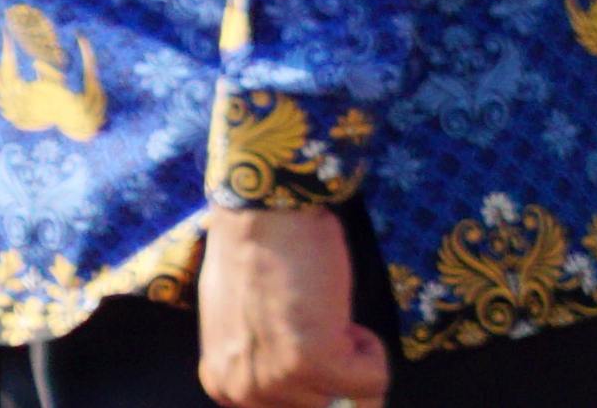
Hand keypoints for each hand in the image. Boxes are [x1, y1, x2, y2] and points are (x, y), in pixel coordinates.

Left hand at [192, 203, 386, 406]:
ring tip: (316, 307)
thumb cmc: (257, 254)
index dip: (309, 372)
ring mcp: (276, 380)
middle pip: (324, 406)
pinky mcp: (311, 362)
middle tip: (306, 314)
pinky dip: (370, 347)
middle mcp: (243, 391)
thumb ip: (264, 365)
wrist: (262, 210)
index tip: (294, 330)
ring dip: (349, 352)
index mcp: (224, 385)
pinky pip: (372, 381)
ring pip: (350, 395)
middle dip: (330, 363)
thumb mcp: (243, 324)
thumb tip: (311, 391)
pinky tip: (334, 309)